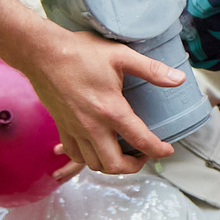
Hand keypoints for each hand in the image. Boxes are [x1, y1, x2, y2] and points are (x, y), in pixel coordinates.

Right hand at [0, 0, 179, 174]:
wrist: (41, 53)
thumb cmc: (79, 52)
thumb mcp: (120, 56)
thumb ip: (151, 69)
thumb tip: (178, 79)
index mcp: (110, 110)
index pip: (141, 140)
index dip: (158, 150)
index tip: (167, 150)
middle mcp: (92, 126)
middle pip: (114, 165)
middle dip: (133, 167)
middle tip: (143, 155)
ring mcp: (74, 130)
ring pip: (94, 164)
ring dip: (111, 164)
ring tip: (123, 152)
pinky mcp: (62, 127)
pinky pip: (75, 155)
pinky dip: (88, 158)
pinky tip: (97, 148)